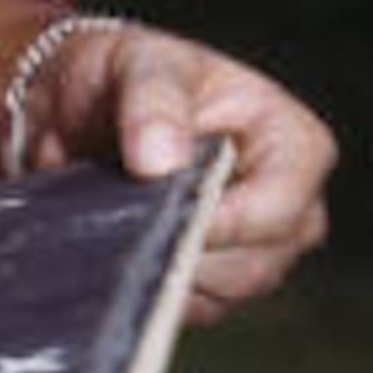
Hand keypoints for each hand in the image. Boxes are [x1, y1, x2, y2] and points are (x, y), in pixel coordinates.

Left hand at [25, 18, 335, 320]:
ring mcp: (254, 250)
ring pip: (223, 294)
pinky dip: (149, 285)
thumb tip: (160, 162)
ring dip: (163, 267)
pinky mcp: (213, 281)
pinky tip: (117, 245)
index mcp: (295, 146)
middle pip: (256, 264)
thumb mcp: (137, 65)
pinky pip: (190, 307)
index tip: (163, 208)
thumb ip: (153, 104)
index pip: (278, 209)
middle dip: (185, 247)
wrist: (77, 110)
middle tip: (123, 214)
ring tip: (115, 220)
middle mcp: (290, 206)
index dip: (223, 220)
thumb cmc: (124, 74)